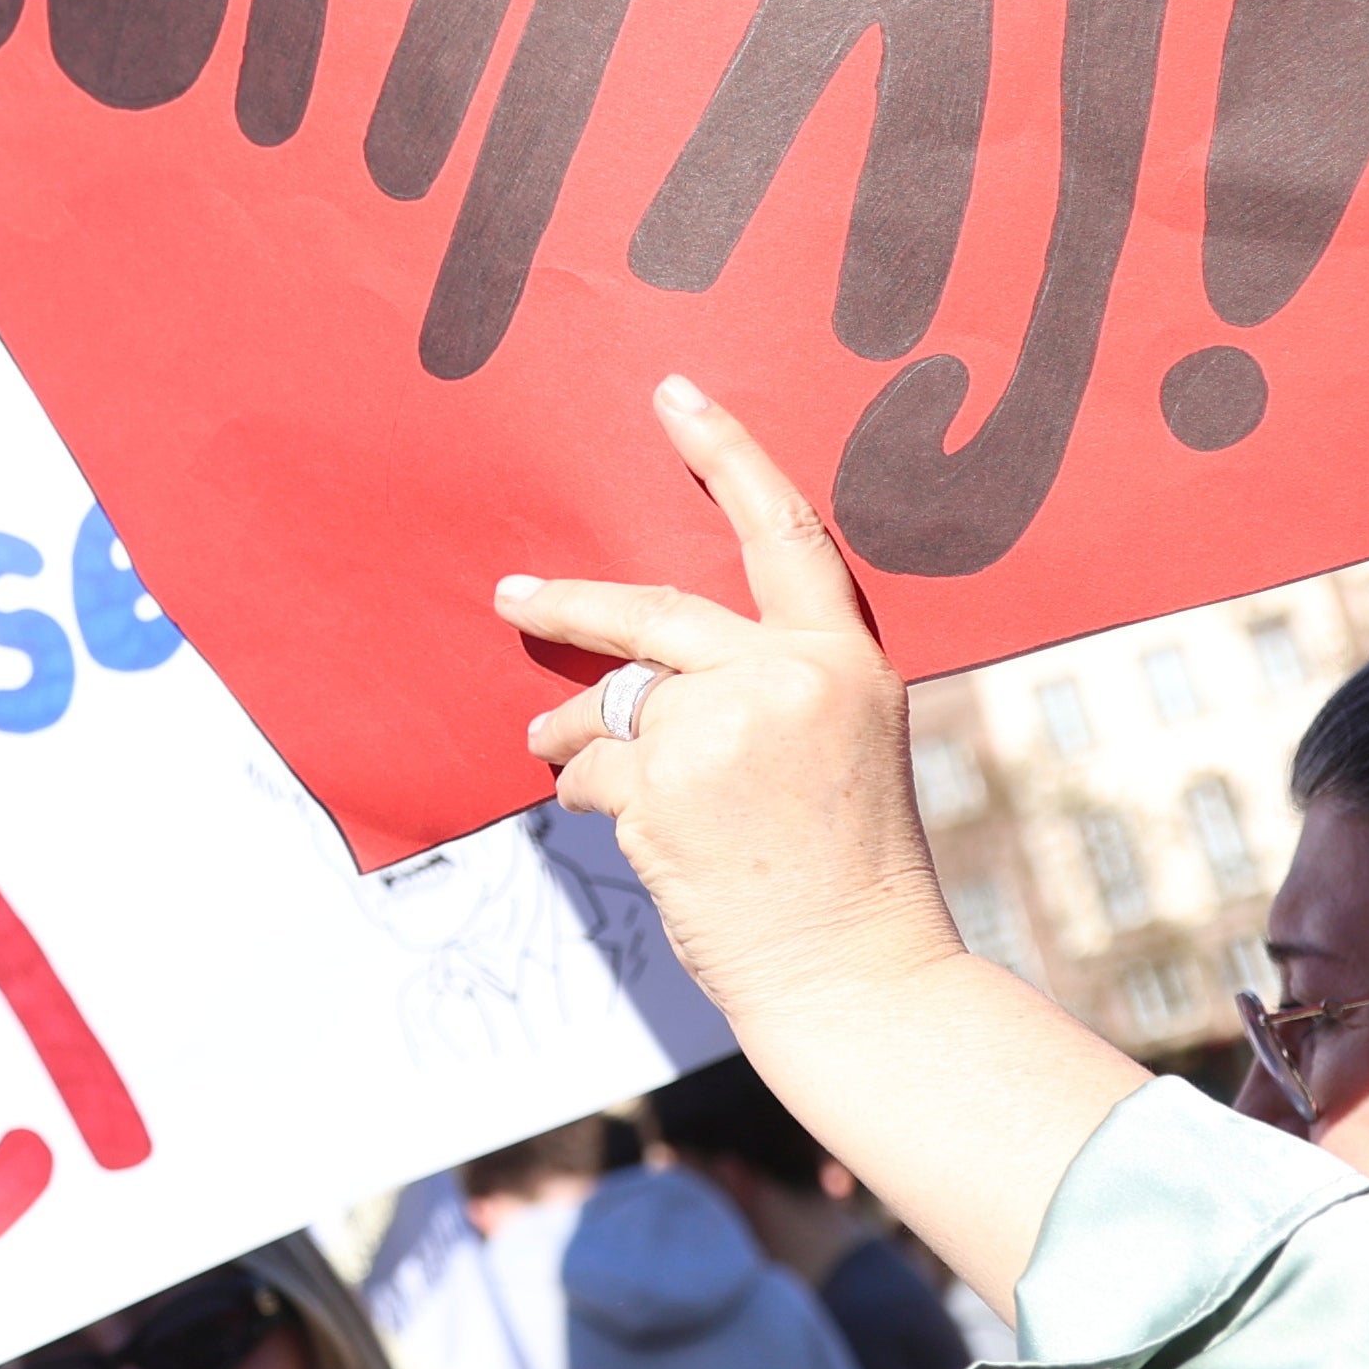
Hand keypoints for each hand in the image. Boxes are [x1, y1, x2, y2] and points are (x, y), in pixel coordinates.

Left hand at [496, 373, 958, 1036]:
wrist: (857, 973)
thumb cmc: (849, 867)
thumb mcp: (845, 743)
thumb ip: (771, 682)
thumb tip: (640, 667)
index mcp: (844, 659)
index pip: (784, 532)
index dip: (726, 455)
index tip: (673, 395)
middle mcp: (785, 681)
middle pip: (654, 612)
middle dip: (568, 606)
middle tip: (511, 597)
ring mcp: (722, 734)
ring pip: (614, 704)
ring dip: (572, 732)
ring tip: (558, 754)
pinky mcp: (665, 792)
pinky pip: (595, 770)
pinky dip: (588, 792)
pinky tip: (618, 822)